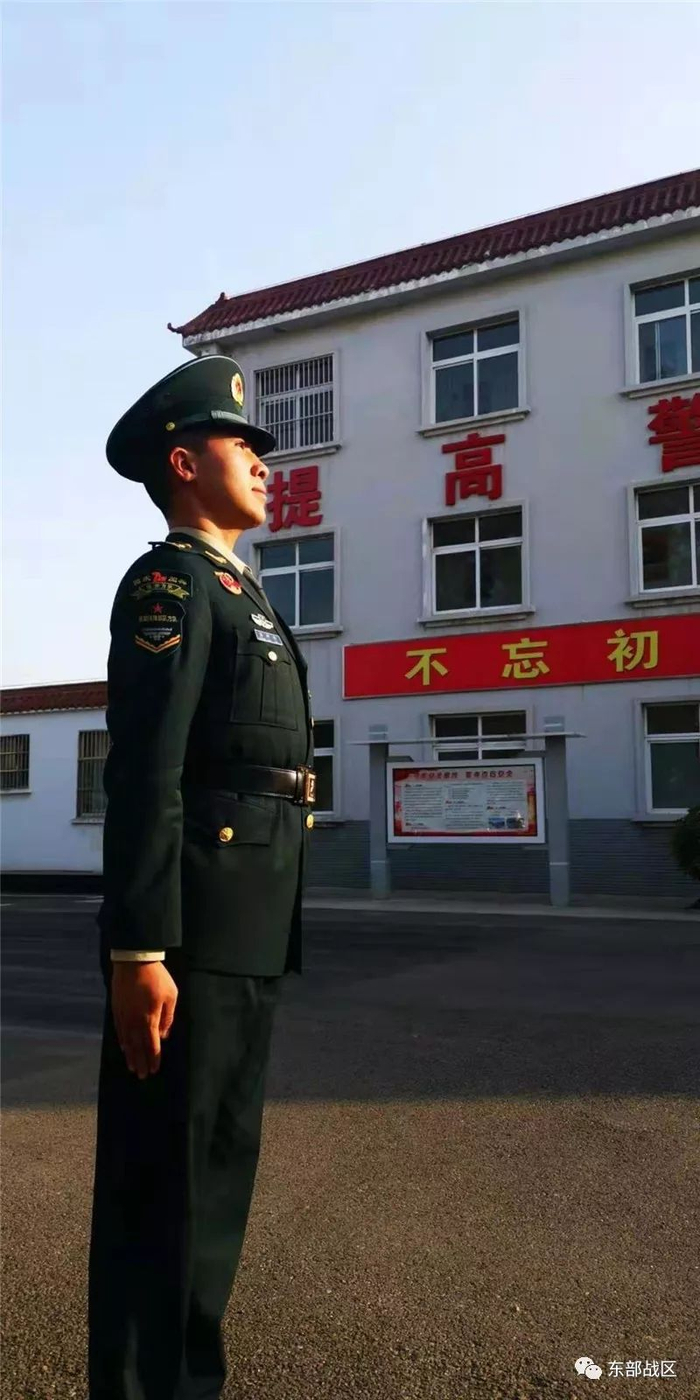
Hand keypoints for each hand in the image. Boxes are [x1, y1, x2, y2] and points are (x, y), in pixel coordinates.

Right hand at [111, 961, 177, 1078]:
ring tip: (133, 1068)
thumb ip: (168, 1018)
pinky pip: (119, 1031)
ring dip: (131, 1056)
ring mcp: (124, 1016)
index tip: (154, 1070)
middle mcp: (135, 1021)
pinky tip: (124, 1048)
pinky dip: (122, 1042)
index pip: (152, 1045)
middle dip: (141, 1062)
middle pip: (138, 1047)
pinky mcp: (117, 1009)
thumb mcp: (170, 996)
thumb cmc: (156, 978)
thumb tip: (164, 1036)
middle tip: (142, 1076)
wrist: (134, 961)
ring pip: (127, 1042)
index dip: (153, 1058)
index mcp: (150, 1019)